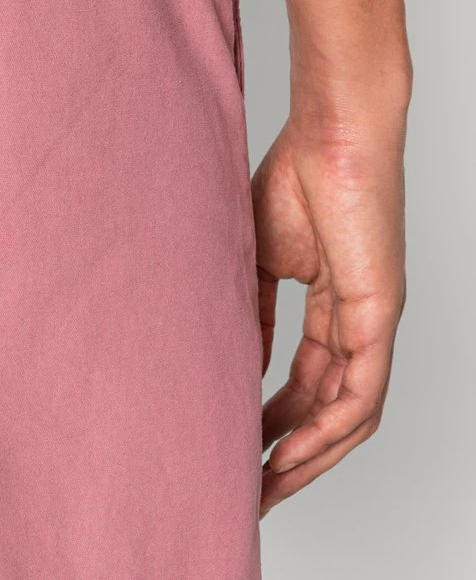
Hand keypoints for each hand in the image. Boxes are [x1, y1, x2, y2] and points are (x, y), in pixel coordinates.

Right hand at [252, 97, 407, 517]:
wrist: (330, 133)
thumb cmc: (297, 176)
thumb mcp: (261, 259)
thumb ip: (253, 313)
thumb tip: (238, 365)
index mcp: (331, 302)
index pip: (306, 378)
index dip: (275, 417)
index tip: (239, 442)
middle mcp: (357, 319)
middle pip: (329, 405)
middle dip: (292, 450)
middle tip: (251, 483)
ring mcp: (371, 320)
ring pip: (351, 412)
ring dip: (311, 455)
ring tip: (267, 483)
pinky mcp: (378, 314)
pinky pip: (362, 392)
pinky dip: (329, 430)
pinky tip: (294, 453)